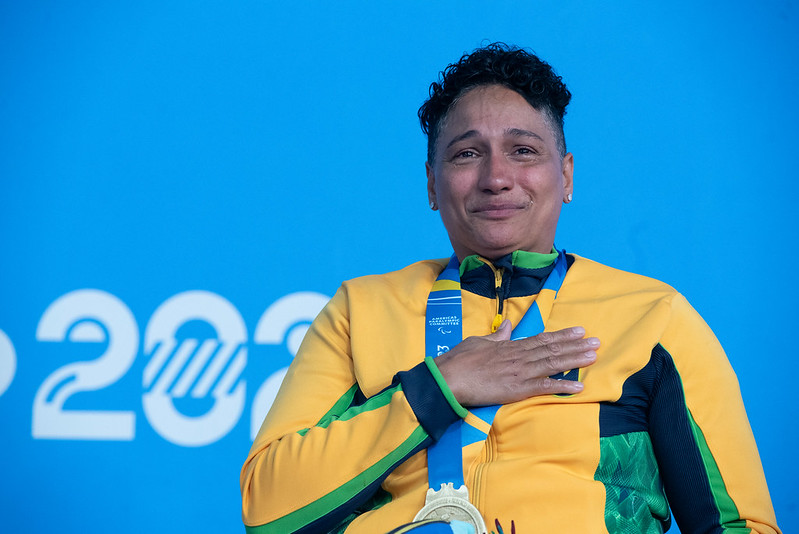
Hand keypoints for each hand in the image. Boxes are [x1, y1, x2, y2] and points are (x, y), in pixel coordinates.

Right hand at [434, 320, 597, 406]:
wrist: (449, 378)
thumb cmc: (459, 360)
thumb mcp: (479, 342)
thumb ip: (497, 336)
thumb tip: (508, 327)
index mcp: (510, 346)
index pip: (542, 339)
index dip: (562, 335)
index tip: (578, 331)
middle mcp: (519, 356)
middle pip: (552, 349)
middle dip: (576, 345)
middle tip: (596, 341)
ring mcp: (520, 372)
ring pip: (553, 364)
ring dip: (575, 360)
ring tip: (593, 356)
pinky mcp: (518, 388)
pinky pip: (544, 387)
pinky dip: (562, 386)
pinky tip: (578, 387)